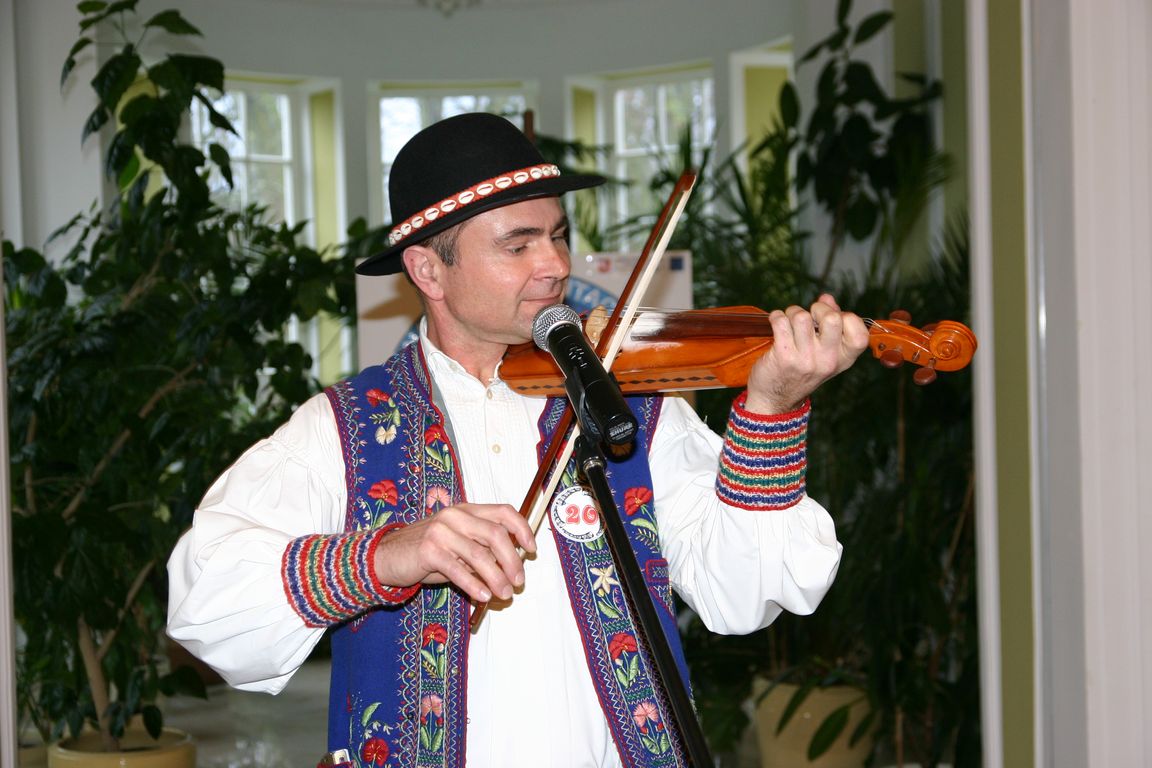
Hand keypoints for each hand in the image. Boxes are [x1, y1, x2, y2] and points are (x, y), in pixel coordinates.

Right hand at [372, 503, 536, 603]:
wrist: (387, 556)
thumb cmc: (428, 552)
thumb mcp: (458, 545)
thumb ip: (482, 548)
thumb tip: (514, 564)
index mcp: (467, 510)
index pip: (503, 512)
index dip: (522, 529)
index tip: (532, 549)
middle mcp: (455, 515)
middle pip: (496, 534)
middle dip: (513, 560)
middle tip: (518, 581)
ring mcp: (441, 531)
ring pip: (480, 555)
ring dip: (497, 578)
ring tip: (504, 594)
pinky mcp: (429, 550)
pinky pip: (458, 570)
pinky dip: (474, 585)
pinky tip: (482, 596)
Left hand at [744, 294, 869, 414]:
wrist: (775, 399)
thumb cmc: (801, 370)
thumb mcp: (824, 352)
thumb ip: (831, 324)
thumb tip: (827, 298)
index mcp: (843, 359)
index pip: (860, 334)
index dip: (848, 317)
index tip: (832, 318)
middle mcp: (828, 360)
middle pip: (832, 318)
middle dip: (818, 308)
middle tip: (809, 317)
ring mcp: (806, 359)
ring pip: (801, 317)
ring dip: (793, 312)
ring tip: (790, 322)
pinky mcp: (784, 356)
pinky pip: (780, 321)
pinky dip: (776, 317)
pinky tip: (776, 324)